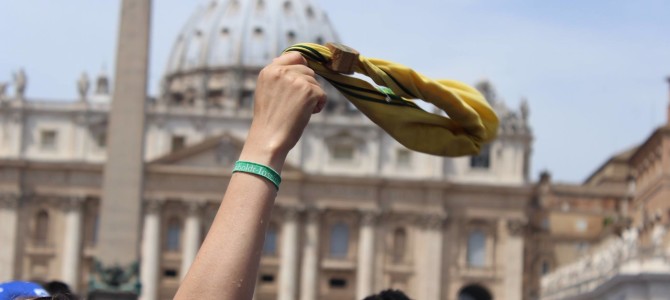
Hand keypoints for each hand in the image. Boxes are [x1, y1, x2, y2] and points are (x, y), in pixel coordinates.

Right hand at [240, 52, 326, 170]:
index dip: (302, 67)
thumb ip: (279, 76)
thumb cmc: (269, 119)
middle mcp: (282, 72)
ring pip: (316, 83)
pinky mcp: (309, 91)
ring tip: (298, 111)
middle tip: (296, 104)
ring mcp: (296, 80)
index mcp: (269, 70)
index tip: (302, 81)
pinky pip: (323, 94)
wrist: (269, 138)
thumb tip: (298, 60)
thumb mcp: (266, 91)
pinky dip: (319, 105)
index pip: (295, 56)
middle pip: (308, 70)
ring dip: (312, 96)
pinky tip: (307, 114)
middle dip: (307, 86)